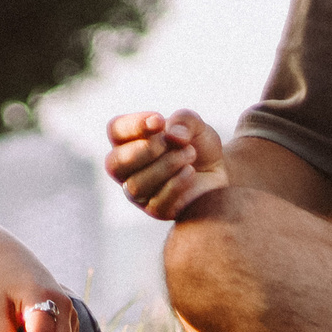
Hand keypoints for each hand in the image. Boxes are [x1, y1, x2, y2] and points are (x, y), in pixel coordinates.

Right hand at [105, 110, 226, 219]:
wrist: (218, 171)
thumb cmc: (197, 144)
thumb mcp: (195, 125)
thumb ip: (184, 121)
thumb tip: (172, 135)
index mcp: (127, 141)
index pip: (115, 131)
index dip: (134, 125)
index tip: (159, 121)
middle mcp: (126, 168)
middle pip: (114, 164)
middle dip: (143, 151)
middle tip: (167, 142)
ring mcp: (139, 192)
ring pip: (136, 186)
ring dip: (165, 167)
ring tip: (189, 154)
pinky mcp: (156, 210)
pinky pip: (157, 203)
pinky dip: (176, 184)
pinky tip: (190, 171)